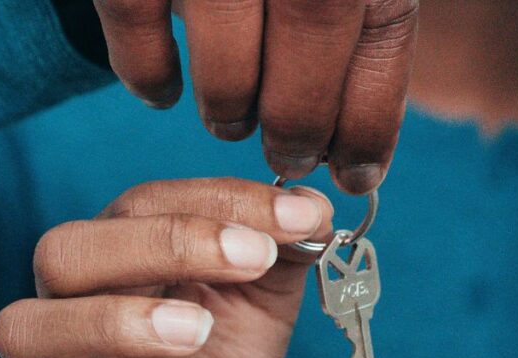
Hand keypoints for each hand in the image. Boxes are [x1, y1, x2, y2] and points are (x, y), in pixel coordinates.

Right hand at [0, 178, 332, 357]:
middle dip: (160, 243)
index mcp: (120, 262)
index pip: (142, 204)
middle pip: (66, 251)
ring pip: (28, 331)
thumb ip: (281, 254)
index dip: (217, 202)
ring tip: (198, 332)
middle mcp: (73, 309)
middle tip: (249, 258)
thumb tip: (311, 204)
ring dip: (114, 323)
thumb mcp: (258, 306)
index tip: (296, 218)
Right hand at [90, 0, 418, 193]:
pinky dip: (148, 73)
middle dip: (300, 127)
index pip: (382, 35)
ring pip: (228, 64)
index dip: (369, 125)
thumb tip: (358, 158)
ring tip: (231, 120)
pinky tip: (163, 91)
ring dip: (230, 110)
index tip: (356, 176)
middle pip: (310, 54)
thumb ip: (360, 20)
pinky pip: (135, 22)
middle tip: (288, 158)